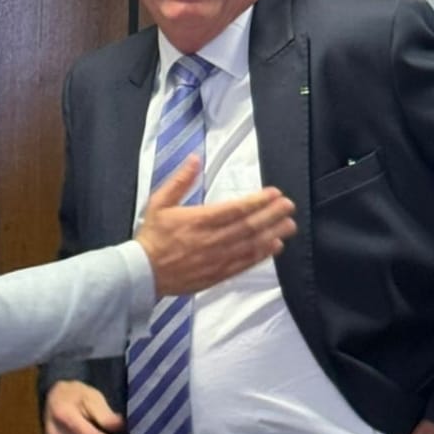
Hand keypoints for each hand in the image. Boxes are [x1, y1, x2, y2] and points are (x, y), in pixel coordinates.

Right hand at [136, 155, 295, 295]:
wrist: (143, 272)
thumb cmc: (152, 236)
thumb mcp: (159, 202)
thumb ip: (180, 181)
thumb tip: (195, 159)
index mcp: (199, 220)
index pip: (236, 209)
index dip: (258, 201)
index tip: (274, 194)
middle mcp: (212, 239)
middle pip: (249, 226)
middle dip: (272, 215)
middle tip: (289, 207)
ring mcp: (217, 259)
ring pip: (251, 245)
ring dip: (272, 234)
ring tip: (289, 225)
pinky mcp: (218, 274)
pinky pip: (245, 263)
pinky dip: (262, 255)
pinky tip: (274, 246)